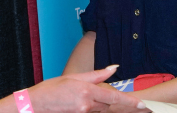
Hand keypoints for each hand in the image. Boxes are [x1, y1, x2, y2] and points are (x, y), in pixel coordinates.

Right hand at [25, 65, 147, 112]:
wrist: (34, 104)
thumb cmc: (51, 89)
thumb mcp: (73, 77)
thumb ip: (96, 75)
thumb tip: (113, 68)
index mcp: (87, 91)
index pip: (114, 98)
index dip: (130, 102)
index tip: (142, 105)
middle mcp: (87, 105)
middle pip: (108, 104)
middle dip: (110, 100)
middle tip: (106, 96)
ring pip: (100, 109)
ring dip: (99, 104)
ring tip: (83, 97)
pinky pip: (91, 112)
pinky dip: (91, 107)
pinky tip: (80, 102)